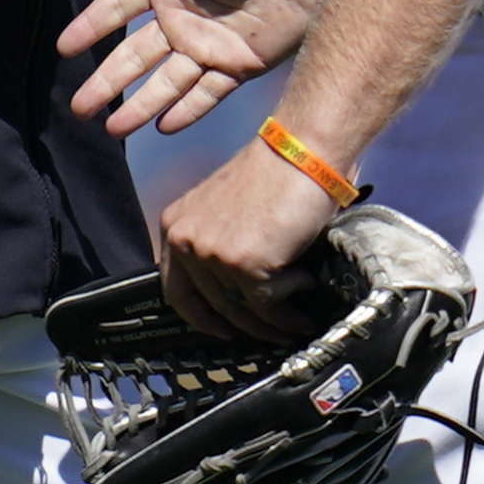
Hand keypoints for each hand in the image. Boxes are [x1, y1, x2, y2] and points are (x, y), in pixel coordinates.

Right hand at [59, 0, 319, 134]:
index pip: (118, 8)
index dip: (91, 26)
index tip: (64, 48)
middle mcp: (181, 17)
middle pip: (135, 55)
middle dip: (107, 80)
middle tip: (79, 107)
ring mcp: (208, 44)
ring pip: (166, 81)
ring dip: (140, 104)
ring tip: (113, 129)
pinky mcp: (238, 64)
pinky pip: (207, 93)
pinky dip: (186, 110)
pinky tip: (162, 126)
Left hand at [158, 137, 341, 341]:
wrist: (302, 151)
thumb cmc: (276, 174)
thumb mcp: (227, 210)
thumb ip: (219, 243)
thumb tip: (235, 292)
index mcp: (176, 224)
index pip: (177, 290)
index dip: (201, 317)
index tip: (222, 330)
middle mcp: (186, 240)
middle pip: (213, 305)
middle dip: (246, 326)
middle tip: (273, 332)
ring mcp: (212, 253)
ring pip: (242, 310)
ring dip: (274, 321)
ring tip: (297, 321)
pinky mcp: (244, 263)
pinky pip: (269, 305)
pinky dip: (291, 307)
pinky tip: (307, 287)